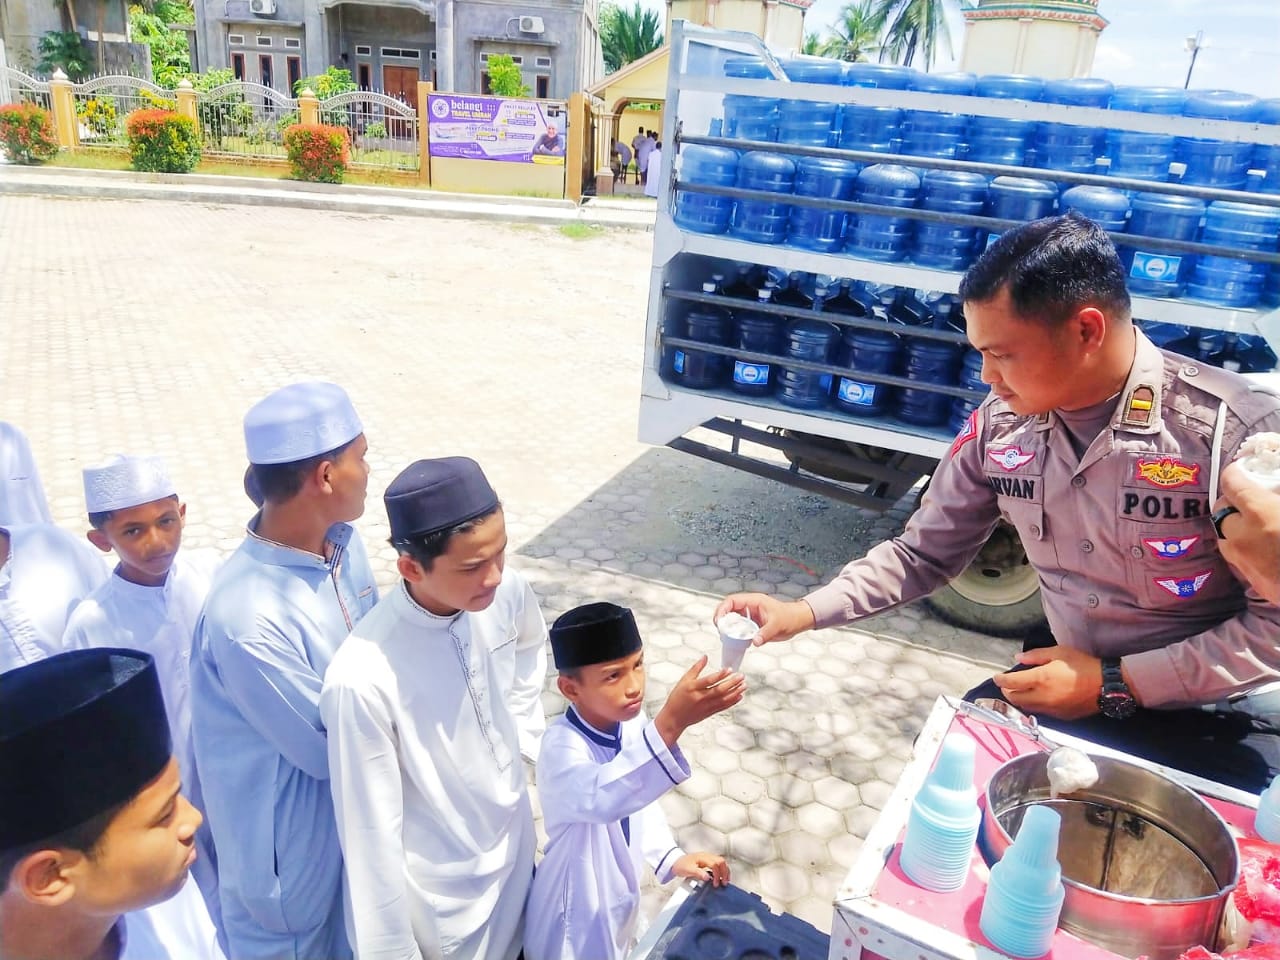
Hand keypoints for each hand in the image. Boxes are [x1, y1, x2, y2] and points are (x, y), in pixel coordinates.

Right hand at [654, 655, 745, 746]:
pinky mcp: (709, 712)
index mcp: (693, 688)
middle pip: (719, 690)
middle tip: (741, 676)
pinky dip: (732, 701)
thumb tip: (705, 657)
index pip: (709, 680)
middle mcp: (701, 697)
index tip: (729, 669)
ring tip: (744, 685)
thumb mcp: (684, 680)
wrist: (674, 717)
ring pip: (724, 699)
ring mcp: (706, 706)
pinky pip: (723, 706)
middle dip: (732, 682)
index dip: (720, 675)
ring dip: (735, 692)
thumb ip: (695, 668)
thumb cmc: (678, 697)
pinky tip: (739, 696)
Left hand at [672, 851, 729, 886]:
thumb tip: (708, 877)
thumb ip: (698, 873)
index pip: (715, 864)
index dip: (717, 874)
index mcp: (703, 857)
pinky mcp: (707, 861)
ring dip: (724, 871)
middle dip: (724, 872)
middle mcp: (707, 856)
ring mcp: (707, 858)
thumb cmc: (681, 865)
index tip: (715, 884)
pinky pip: (718, 864)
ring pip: (721, 862)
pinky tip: (721, 877)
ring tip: (725, 881)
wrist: (675, 862)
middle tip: (724, 883)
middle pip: (721, 861)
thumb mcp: (688, 870)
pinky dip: (721, 870)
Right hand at [713, 593, 814, 645]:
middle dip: (721, 619)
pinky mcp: (752, 624)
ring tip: (725, 637)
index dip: (722, 609)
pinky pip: (739, 627)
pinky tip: (734, 642)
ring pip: (732, 619)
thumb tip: (754, 641)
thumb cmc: (789, 618)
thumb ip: (765, 633)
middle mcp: (749, 607)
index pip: (732, 601)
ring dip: (727, 627)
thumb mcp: (777, 625)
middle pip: (728, 609)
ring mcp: (750, 615)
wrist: (798, 621)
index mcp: (754, 601)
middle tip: (720, 630)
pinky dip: (735, 634)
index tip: (719, 621)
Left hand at [993, 646, 1106, 719]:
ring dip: (1020, 700)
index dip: (1000, 680)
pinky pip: (1041, 712)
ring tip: (1021, 691)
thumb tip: (1019, 658)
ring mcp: (1052, 709)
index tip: (997, 677)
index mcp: (1040, 679)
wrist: (1106, 685)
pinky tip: (1038, 698)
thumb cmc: (1083, 665)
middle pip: (1015, 699)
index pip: (1011, 682)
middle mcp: (1042, 697)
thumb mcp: (1059, 653)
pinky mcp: (1061, 717)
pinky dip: (1034, 705)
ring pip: (1027, 708)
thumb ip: (1036, 656)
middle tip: (1008, 684)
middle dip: (1007, 691)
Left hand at [1217, 462, 1279, 603]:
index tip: (1242, 469)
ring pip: (1225, 536)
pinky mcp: (1253, 583)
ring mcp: (1245, 562)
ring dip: (1235, 526)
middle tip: (1251, 497)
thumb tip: (1274, 491)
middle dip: (1233, 501)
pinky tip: (1267, 548)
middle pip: (1221, 510)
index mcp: (1260, 513)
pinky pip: (1239, 559)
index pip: (1232, 483)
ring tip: (1256, 524)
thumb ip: (1279, 494)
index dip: (1236, 473)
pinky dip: (1246, 549)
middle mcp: (1243, 537)